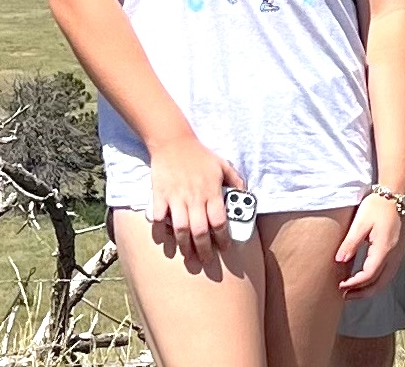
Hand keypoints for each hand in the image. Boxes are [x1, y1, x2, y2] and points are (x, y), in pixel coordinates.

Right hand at [148, 135, 244, 266]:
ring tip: (188, 256)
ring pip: (180, 229)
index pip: (219, 221)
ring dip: (184, 246)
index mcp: (211, 192)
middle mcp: (194, 198)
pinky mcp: (159, 196)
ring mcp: (175, 198)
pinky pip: (159, 219)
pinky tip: (165, 240)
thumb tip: (245, 196)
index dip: (223, 238)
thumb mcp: (223, 165)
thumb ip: (236, 181)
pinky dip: (160, 232)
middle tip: (206, 261)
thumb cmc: (200, 155)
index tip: (225, 248)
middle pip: (199, 231)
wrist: (173, 143)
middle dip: (204, 249)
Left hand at [336, 194, 404, 297]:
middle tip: (345, 296)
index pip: (368, 275)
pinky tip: (368, 278)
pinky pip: (389, 273)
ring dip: (370, 289)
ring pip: (386, 280)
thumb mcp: (360, 222)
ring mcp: (399, 253)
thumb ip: (350, 243)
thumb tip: (339, 261)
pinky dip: (378, 281)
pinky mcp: (399, 250)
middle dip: (362, 293)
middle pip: (379, 284)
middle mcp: (394, 255)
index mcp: (384, 249)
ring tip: (355, 291)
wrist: (397, 193)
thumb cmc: (378, 205)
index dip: (353, 285)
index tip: (340, 286)